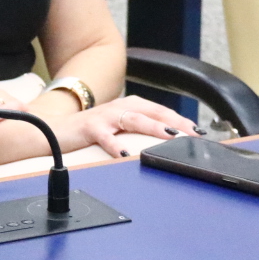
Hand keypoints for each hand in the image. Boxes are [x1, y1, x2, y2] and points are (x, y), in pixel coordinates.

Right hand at [54, 95, 197, 157]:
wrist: (58, 131)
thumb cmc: (94, 131)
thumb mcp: (121, 127)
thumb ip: (142, 130)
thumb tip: (169, 142)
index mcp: (132, 105)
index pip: (163, 111)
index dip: (182, 121)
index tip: (200, 134)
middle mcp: (122, 106)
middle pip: (154, 112)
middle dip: (175, 123)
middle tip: (193, 136)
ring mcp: (107, 116)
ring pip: (135, 120)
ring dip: (154, 127)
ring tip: (170, 136)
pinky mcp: (91, 127)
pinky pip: (107, 137)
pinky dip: (117, 145)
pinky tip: (126, 154)